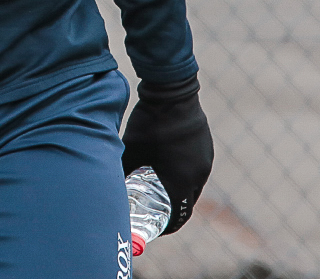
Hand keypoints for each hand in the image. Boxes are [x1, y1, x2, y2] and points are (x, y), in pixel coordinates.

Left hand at [121, 76, 213, 234]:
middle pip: (186, 204)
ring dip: (179, 190)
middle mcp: (198, 175)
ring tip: (160, 186)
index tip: (154, 227)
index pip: (178, 216)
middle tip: (155, 210)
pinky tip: (168, 163)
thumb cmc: (148, 124)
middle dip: (172, 210)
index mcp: (180, 181)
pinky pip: (196, 169)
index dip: (166, 226)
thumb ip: (124, 171)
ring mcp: (205, 161)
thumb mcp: (131, 150)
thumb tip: (113, 185)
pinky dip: (184, 173)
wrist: (172, 93)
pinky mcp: (206, 147)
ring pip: (192, 186)